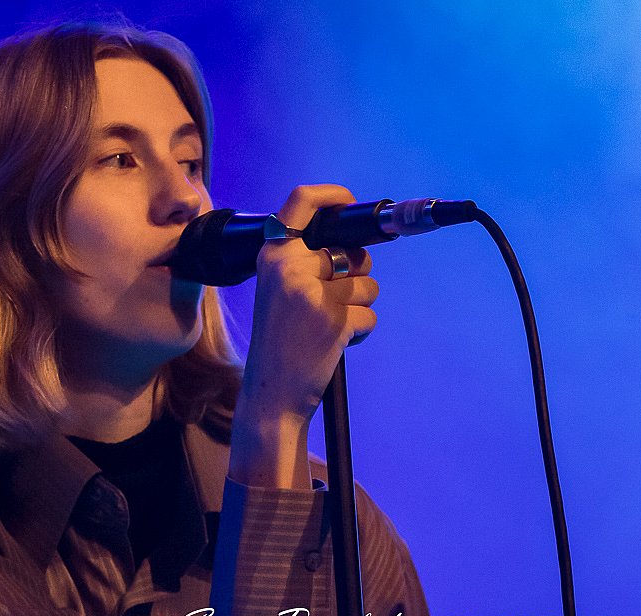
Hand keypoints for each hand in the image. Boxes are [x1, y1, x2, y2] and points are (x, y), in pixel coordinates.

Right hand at [229, 185, 378, 488]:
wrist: (270, 394)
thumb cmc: (280, 342)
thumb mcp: (280, 291)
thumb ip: (307, 264)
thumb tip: (358, 246)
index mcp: (272, 256)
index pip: (302, 202)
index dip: (332, 196)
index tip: (349, 202)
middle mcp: (290, 268)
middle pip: (353, 251)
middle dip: (357, 276)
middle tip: (331, 302)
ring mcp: (313, 293)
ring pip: (368, 284)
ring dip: (359, 306)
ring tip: (327, 327)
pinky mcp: (335, 319)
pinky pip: (370, 313)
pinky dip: (361, 331)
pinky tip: (335, 344)